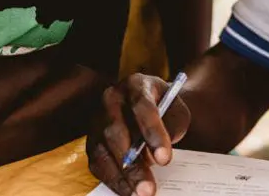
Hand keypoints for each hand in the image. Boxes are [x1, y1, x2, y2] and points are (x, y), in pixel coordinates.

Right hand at [87, 74, 190, 195]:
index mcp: (136, 84)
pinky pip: (98, 164)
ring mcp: (97, 119)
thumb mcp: (176, 110)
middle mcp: (111, 98)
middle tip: (150, 188)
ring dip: (121, 177)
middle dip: (133, 164)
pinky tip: (128, 192)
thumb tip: (155, 157)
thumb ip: (170, 128)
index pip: (142, 106)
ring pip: (103, 151)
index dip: (153, 133)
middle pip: (116, 131)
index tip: (165, 159)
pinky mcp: (92, 140)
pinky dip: (113, 180)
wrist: (155, 103)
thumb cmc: (167, 107)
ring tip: (141, 194)